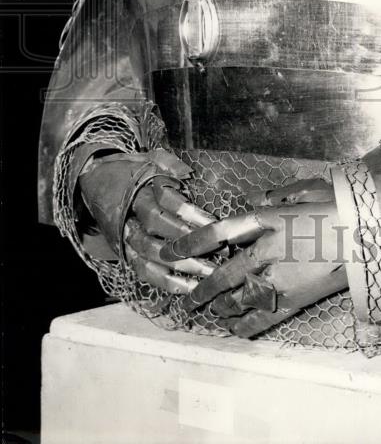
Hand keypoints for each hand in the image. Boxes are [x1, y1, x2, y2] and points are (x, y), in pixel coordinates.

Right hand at [79, 151, 217, 294]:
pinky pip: (144, 273)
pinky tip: (190, 287)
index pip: (163, 203)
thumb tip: (189, 173)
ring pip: (152, 256)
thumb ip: (169, 164)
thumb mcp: (148, 159)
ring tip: (210, 272)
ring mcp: (125, 239)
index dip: (188, 213)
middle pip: (158, 232)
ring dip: (183, 266)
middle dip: (190, 242)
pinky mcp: (124, 254)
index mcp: (136, 191)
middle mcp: (129, 217)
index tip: (212, 221)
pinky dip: (167, 282)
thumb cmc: (130, 171)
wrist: (95, 183)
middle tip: (219, 250)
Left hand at [161, 180, 346, 337]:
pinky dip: (245, 325)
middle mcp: (269, 252)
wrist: (369, 234)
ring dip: (222, 306)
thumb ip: (275, 196)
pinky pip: (263, 317)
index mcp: (269, 221)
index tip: (170, 252)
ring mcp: (282, 279)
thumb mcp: (306, 190)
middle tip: (190, 299)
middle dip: (203, 289)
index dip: (190, 244)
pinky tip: (234, 329)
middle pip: (224, 275)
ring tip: (213, 310)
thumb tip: (252, 199)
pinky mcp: (296, 298)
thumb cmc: (340, 206)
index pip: (218, 233)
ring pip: (239, 298)